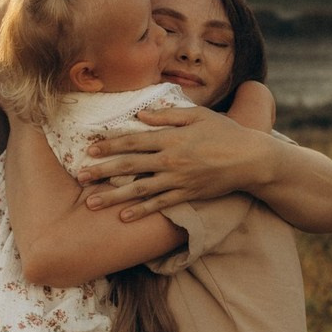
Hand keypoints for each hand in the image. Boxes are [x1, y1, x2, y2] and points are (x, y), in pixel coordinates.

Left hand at [77, 105, 274, 220]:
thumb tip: (140, 114)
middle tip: (80, 176)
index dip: (109, 145)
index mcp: (171, 137)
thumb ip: (167, 116)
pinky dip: (141, 211)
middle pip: (129, 165)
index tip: (89, 150)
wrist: (251, 159)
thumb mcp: (197, 115)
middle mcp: (170, 160)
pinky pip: (159, 205)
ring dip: (113, 196)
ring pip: (139, 189)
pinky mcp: (187, 195)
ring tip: (92, 203)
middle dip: (102, 171)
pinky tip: (123, 216)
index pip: (133, 140)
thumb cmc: (225, 132)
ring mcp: (178, 180)